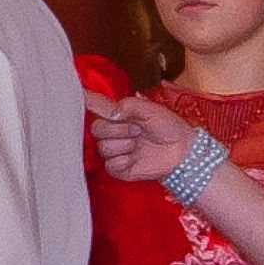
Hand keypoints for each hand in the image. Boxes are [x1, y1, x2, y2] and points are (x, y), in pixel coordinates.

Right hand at [87, 87, 209, 186]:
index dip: (86, 101)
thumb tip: (111, 112)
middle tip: (137, 129)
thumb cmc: (168, 127)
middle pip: (96, 129)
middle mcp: (112, 132)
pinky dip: (125, 161)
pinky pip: (110, 164)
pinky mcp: (117, 168)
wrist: (181, 150)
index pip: (94, 106)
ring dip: (125, 145)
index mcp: (117, 115)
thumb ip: (129, 106)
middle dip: (119, 129)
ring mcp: (113, 150)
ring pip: (104, 147)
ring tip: (140, 143)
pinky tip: (136, 158)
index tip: (82, 96)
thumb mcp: (151, 109)